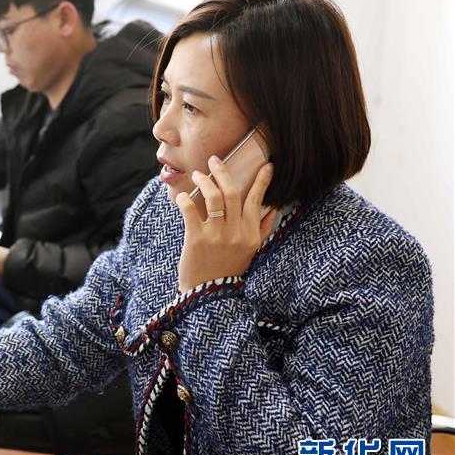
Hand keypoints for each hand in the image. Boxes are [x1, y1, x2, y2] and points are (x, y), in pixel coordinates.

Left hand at [175, 156, 275, 292]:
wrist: (207, 294)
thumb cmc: (227, 269)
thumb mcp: (250, 251)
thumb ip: (261, 229)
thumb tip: (272, 208)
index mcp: (250, 234)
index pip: (257, 201)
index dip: (262, 181)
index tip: (266, 165)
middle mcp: (235, 233)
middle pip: (232, 193)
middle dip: (223, 172)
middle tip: (214, 160)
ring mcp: (216, 235)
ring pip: (214, 197)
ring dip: (204, 181)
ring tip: (197, 175)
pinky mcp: (196, 239)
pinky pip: (190, 210)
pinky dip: (185, 199)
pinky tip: (182, 196)